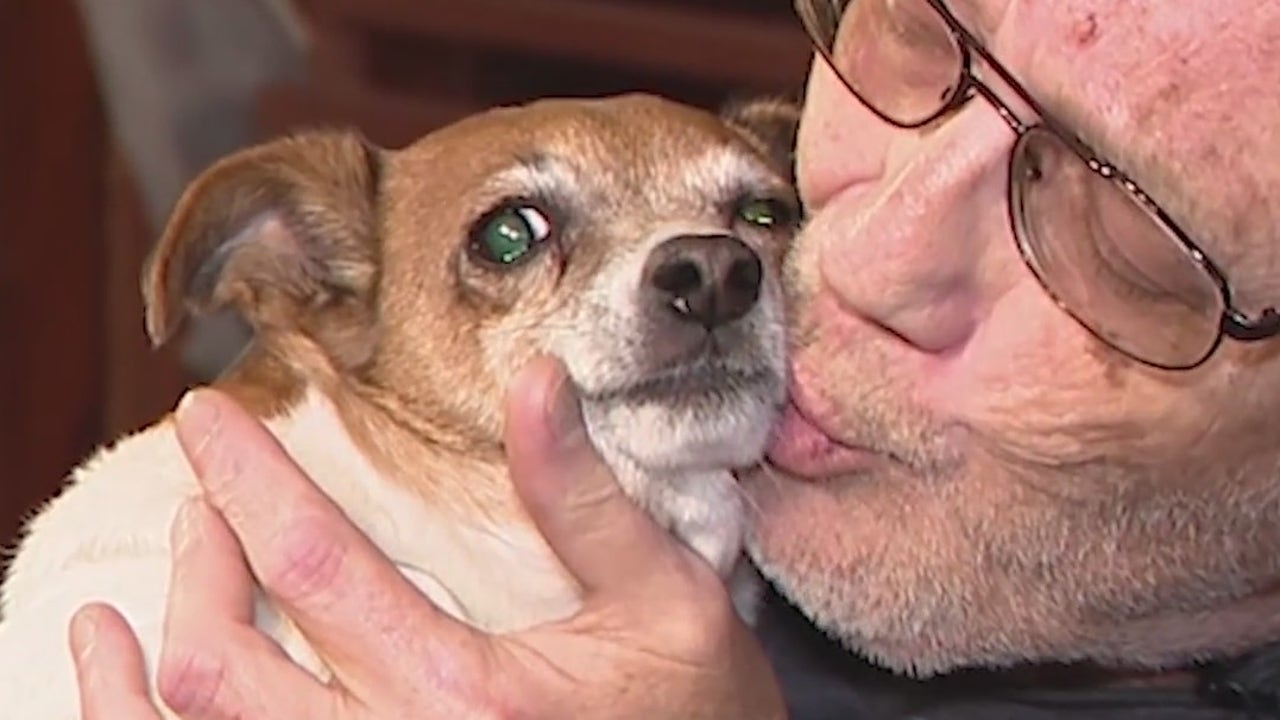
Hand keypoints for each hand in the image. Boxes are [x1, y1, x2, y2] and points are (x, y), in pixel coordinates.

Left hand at [70, 355, 785, 718]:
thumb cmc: (699, 716)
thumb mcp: (666, 599)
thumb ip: (586, 498)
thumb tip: (537, 380)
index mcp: (467, 697)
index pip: (316, 569)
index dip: (251, 477)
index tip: (213, 414)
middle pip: (222, 664)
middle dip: (196, 560)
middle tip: (207, 490)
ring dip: (157, 653)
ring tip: (154, 583)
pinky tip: (171, 682)